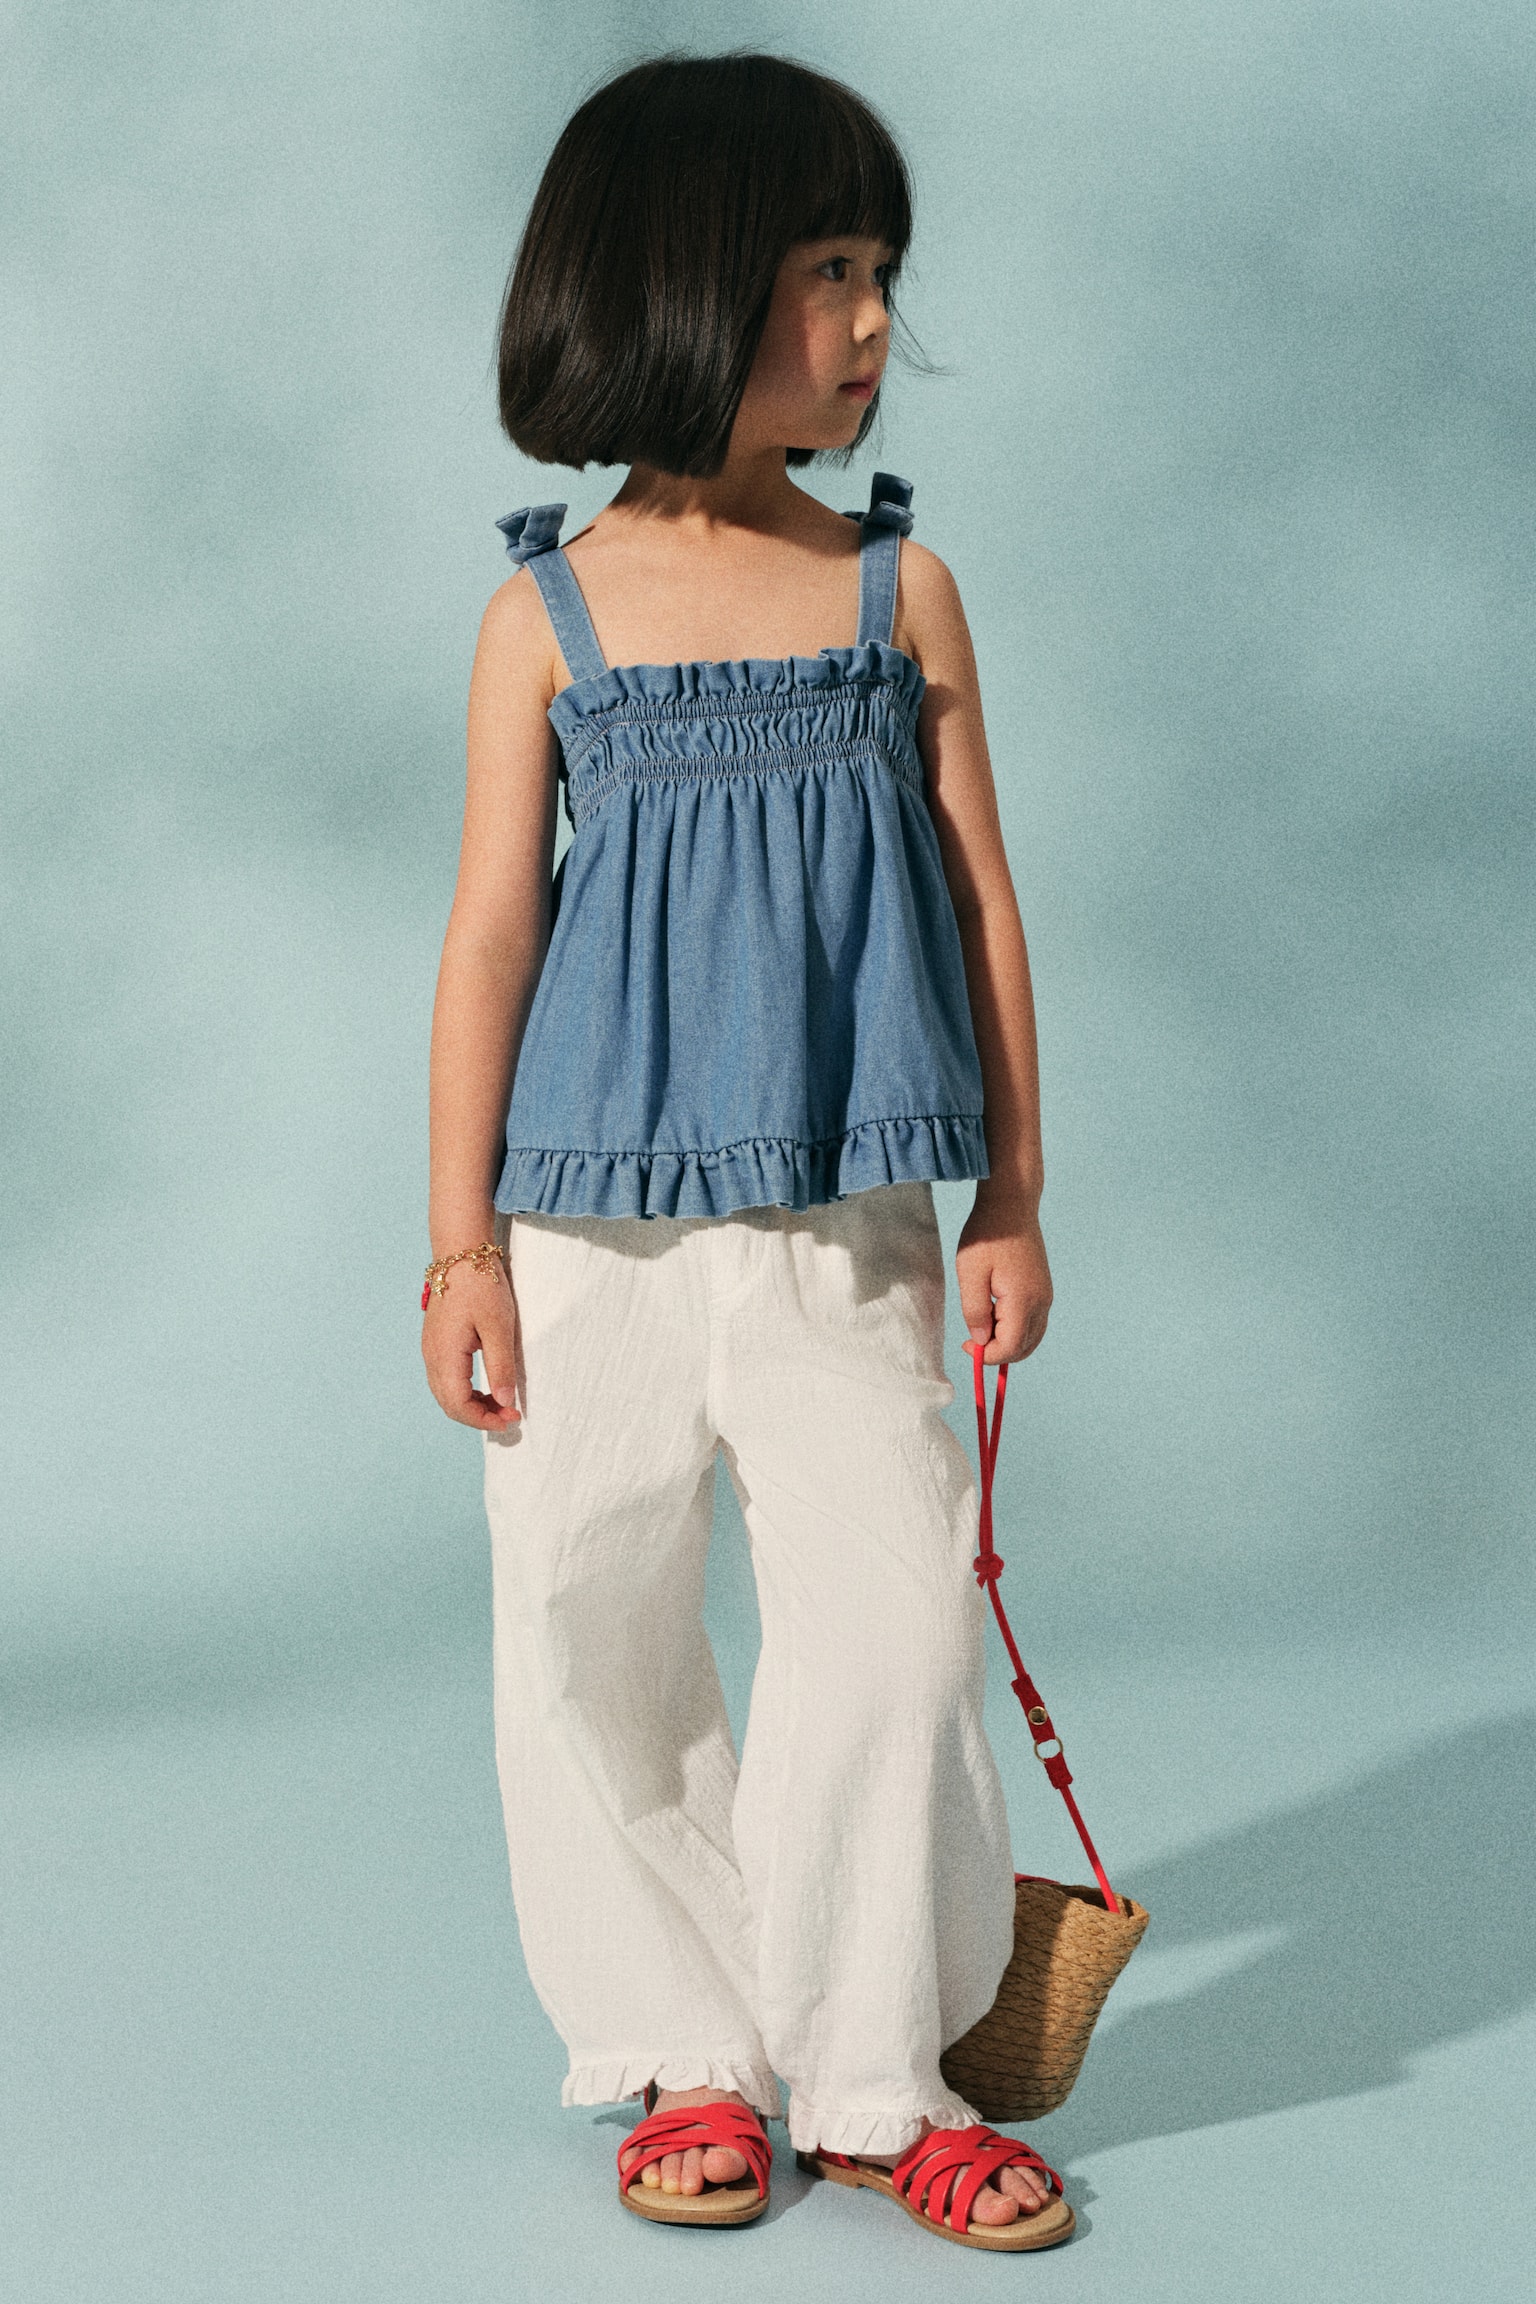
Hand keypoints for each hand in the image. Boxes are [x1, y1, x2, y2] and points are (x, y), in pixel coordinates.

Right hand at [421, 1259, 520, 1428]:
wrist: (461, 1254)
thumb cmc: (482, 1285)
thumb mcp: (499, 1327)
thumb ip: (500, 1366)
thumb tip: (504, 1402)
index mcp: (444, 1355)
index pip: (458, 1405)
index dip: (484, 1420)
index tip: (512, 1419)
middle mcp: (431, 1357)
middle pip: (449, 1404)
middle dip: (479, 1417)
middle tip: (510, 1416)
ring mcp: (431, 1350)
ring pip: (446, 1394)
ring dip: (472, 1405)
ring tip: (501, 1404)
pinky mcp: (436, 1343)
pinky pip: (446, 1380)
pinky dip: (466, 1391)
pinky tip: (487, 1387)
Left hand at [955, 1190, 1051, 1364]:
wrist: (1011, 1205)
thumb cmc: (987, 1234)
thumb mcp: (970, 1273)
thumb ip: (974, 1311)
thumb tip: (980, 1341)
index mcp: (1023, 1301)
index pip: (1010, 1347)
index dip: (987, 1355)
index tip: (966, 1344)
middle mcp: (1041, 1303)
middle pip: (1024, 1348)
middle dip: (998, 1352)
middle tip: (972, 1337)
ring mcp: (1045, 1297)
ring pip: (1031, 1339)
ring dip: (1007, 1343)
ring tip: (982, 1325)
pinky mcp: (1043, 1290)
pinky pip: (1034, 1324)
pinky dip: (1016, 1331)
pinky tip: (995, 1316)